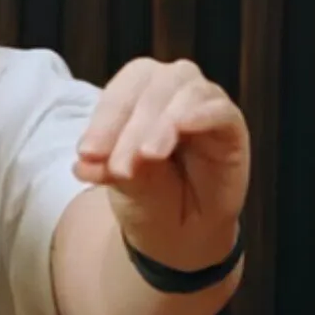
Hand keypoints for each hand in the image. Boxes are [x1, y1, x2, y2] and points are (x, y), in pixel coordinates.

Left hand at [73, 58, 250, 270]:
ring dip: (162, 125)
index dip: (103, 123)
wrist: (181, 228)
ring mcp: (203, 102)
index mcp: (134, 89)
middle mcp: (169, 85)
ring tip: (147, 156)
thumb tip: (82, 166)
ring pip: (184, 94)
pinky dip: (201, 115)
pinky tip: (184, 128)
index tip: (87, 154)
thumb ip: (105, 167)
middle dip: (131, 129)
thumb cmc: (146, 190)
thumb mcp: (120, 181)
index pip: (118, 93)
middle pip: (151, 89)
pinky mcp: (231, 125)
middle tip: (120, 167)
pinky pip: (221, 111)